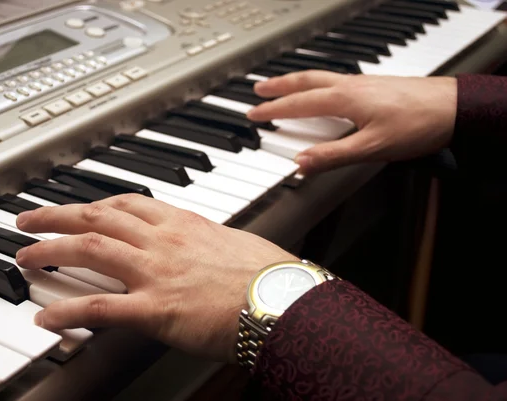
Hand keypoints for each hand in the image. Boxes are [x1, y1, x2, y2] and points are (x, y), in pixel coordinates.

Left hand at [14, 194, 297, 361]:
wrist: (282, 300)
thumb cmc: (269, 275)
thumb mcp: (237, 244)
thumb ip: (211, 241)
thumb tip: (207, 246)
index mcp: (183, 223)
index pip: (128, 203)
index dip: (95, 203)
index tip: (80, 205)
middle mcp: (163, 241)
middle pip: (97, 217)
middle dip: (56, 215)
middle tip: (29, 219)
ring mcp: (155, 272)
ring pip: (90, 250)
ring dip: (50, 250)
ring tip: (24, 256)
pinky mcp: (154, 309)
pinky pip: (99, 306)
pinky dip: (67, 311)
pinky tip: (46, 318)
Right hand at [247, 70, 456, 174]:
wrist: (453, 108)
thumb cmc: (418, 125)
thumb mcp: (372, 148)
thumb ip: (333, 155)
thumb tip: (300, 163)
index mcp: (344, 99)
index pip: (298, 104)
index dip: (273, 110)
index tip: (253, 114)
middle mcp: (350, 86)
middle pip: (304, 81)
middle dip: (278, 86)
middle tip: (258, 89)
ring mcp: (362, 83)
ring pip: (320, 77)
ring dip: (296, 81)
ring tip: (284, 86)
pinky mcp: (374, 85)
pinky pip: (336, 79)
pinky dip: (318, 82)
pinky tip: (324, 91)